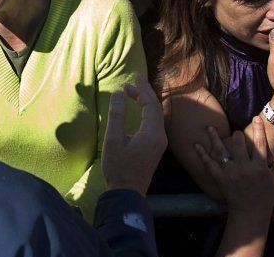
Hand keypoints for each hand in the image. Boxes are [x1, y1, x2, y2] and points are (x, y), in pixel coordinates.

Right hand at [102, 77, 166, 194]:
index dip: (142, 90)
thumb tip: (120, 94)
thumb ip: (117, 115)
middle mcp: (160, 136)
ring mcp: (159, 143)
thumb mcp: (113, 140)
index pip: (150, 105)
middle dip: (145, 93)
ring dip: (146, 102)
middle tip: (134, 80)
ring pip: (156, 116)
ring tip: (135, 92)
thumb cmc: (118, 168)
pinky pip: (155, 123)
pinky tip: (140, 111)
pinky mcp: (156, 148)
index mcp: (152, 133)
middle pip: (156, 108)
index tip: (131, 79)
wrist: (127, 193)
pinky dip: (147, 112)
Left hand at [194, 116, 273, 216]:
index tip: (256, 117)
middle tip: (235, 133)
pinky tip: (196, 145)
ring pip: (222, 151)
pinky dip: (202, 154)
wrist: (250, 213)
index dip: (258, 129)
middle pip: (239, 144)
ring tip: (209, 128)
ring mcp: (231, 173)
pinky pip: (210, 164)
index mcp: (260, 167)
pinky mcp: (221, 178)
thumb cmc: (265, 196)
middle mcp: (245, 168)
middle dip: (236, 135)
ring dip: (214, 138)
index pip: (260, 143)